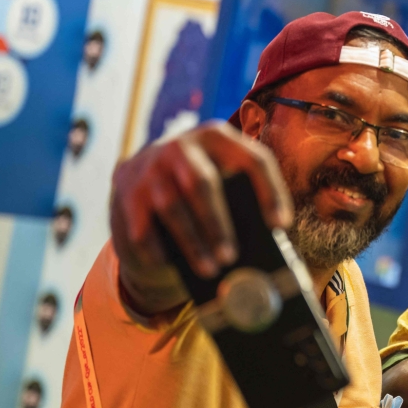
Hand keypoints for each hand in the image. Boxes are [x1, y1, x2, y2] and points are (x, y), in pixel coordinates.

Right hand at [110, 122, 292, 313]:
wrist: (142, 183)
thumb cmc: (199, 190)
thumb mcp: (219, 182)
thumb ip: (239, 200)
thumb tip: (262, 244)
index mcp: (217, 137)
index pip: (253, 158)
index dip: (269, 192)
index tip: (281, 225)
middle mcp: (181, 145)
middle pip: (202, 183)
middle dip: (218, 224)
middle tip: (232, 257)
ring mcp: (150, 167)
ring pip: (172, 207)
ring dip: (192, 242)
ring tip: (211, 270)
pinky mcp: (126, 192)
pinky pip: (142, 226)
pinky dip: (157, 249)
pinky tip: (170, 265)